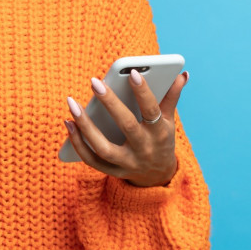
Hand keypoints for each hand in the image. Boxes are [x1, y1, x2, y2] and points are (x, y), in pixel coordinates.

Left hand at [64, 70, 189, 186]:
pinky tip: (68, 124)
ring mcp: (128, 163)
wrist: (158, 176)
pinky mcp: (113, 171)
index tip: (132, 73)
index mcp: (160, 133)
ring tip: (73, 105)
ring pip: (104, 148)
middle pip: (126, 126)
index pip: (151, 111)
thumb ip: (171, 97)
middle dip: (110, 103)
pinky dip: (78, 144)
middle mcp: (144, 149)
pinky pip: (92, 160)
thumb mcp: (168, 121)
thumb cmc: (160, 139)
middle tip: (94, 81)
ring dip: (86, 126)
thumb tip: (182, 74)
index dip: (143, 92)